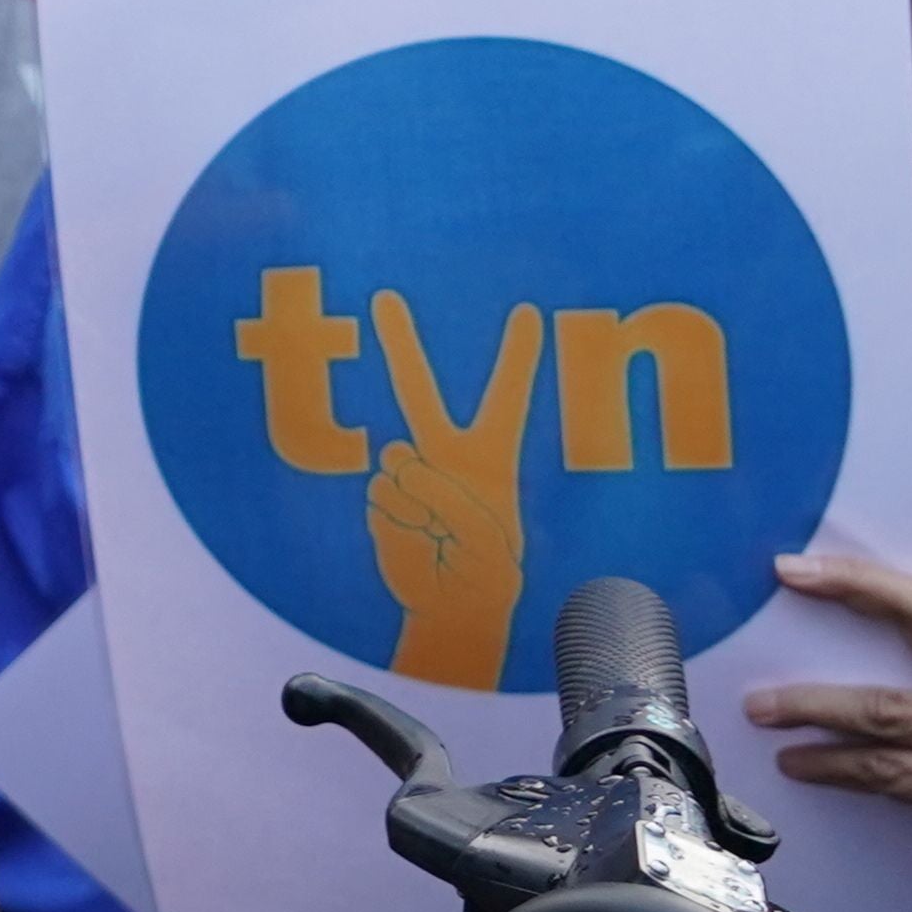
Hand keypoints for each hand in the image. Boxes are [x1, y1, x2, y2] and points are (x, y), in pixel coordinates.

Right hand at [366, 291, 540, 691]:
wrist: (450, 613)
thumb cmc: (486, 575)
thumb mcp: (486, 540)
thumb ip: (442, 494)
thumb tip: (394, 462)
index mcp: (491, 459)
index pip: (508, 398)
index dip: (517, 356)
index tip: (528, 311)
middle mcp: (446, 456)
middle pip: (420, 393)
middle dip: (400, 344)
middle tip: (383, 298)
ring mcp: (410, 476)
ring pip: (401, 465)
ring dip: (422, 504)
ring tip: (440, 539)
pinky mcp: (382, 500)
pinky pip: (383, 498)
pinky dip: (400, 525)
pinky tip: (418, 544)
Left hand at [745, 555, 911, 911]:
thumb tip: (845, 593)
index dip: (862, 573)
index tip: (796, 566)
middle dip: (845, 596)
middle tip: (773, 597)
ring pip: (887, 709)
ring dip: (813, 705)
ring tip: (761, 707)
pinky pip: (887, 771)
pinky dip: (833, 765)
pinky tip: (796, 761)